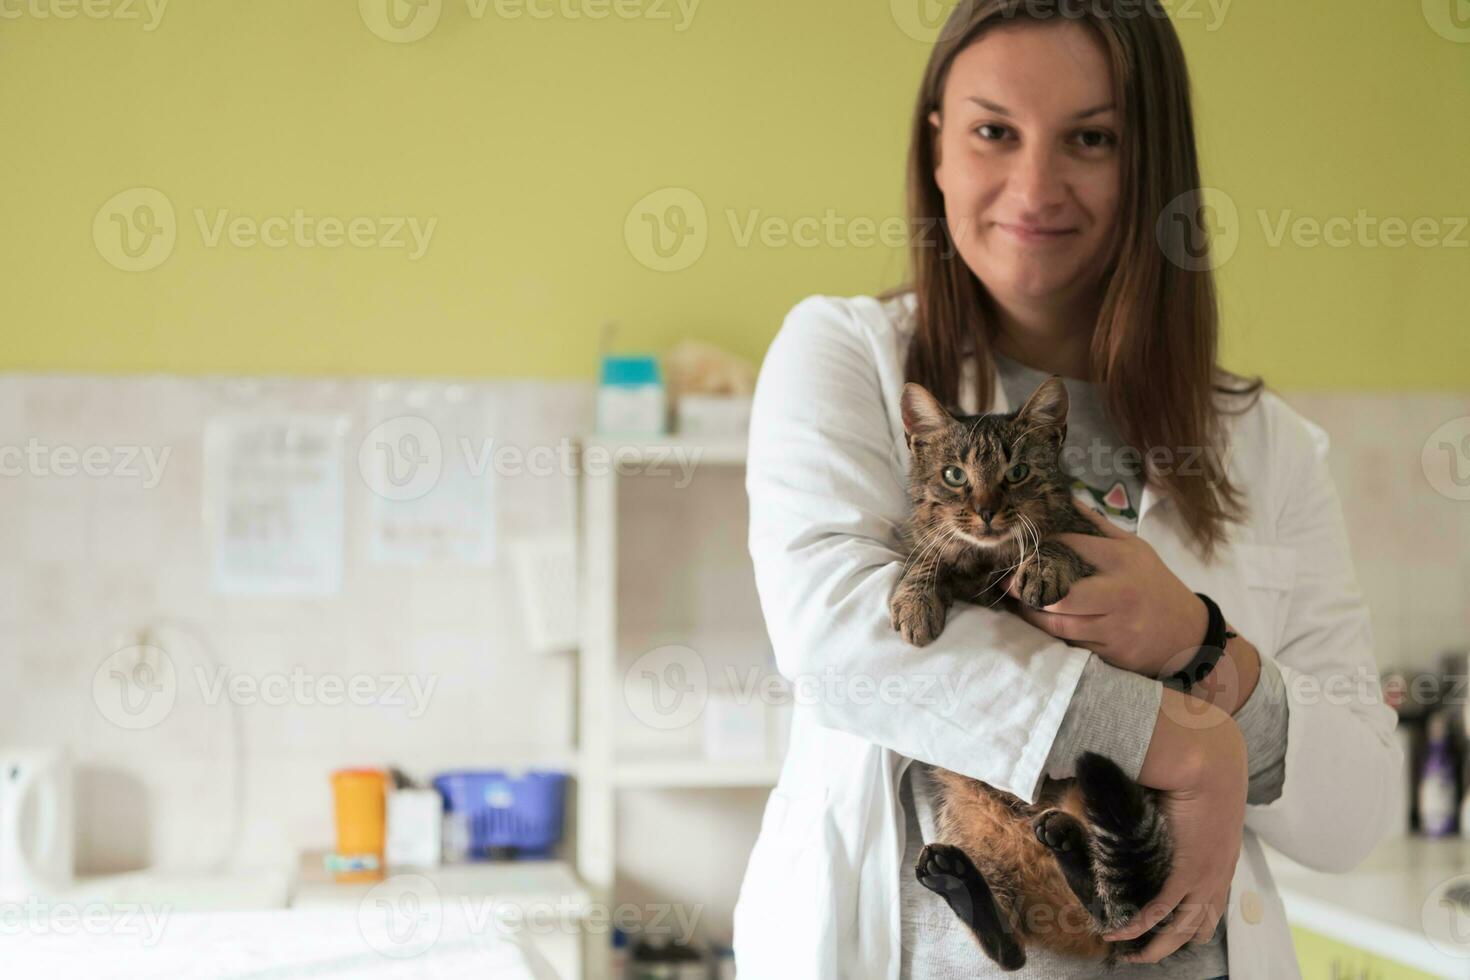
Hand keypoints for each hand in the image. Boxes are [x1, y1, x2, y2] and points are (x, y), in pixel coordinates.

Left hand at [1005, 499, 1207, 676]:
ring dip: (1031, 615)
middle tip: (1008, 581)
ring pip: (1060, 625)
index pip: (1072, 546)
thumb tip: (1066, 499)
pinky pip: (1071, 644)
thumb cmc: (1154, 584)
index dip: (1041, 545)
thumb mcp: (1135, 549)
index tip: (1021, 546)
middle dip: (1028, 589)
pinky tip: (1036, 623)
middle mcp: (1120, 593)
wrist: (1188, 633)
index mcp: (1123, 560)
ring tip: (1015, 602)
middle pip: (1062, 594)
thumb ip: (1099, 527)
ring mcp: (1116, 627)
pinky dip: (1050, 634)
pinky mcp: (1112, 652)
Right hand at [1106, 693, 1247, 962]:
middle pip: (1196, 928)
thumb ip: (1178, 813)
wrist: (1209, 761)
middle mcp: (1217, 877)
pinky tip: (1119, 933)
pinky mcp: (1185, 873)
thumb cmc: (1203, 770)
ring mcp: (1203, 878)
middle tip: (1146, 955)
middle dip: (1170, 946)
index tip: (1174, 935)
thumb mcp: (1199, 801)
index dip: (1193, 927)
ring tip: (1129, 955)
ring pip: (1177, 929)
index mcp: (1223, 862)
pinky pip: (1157, 911)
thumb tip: (1153, 807)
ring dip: (1152, 946)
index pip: (1211, 909)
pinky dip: (1136, 926)